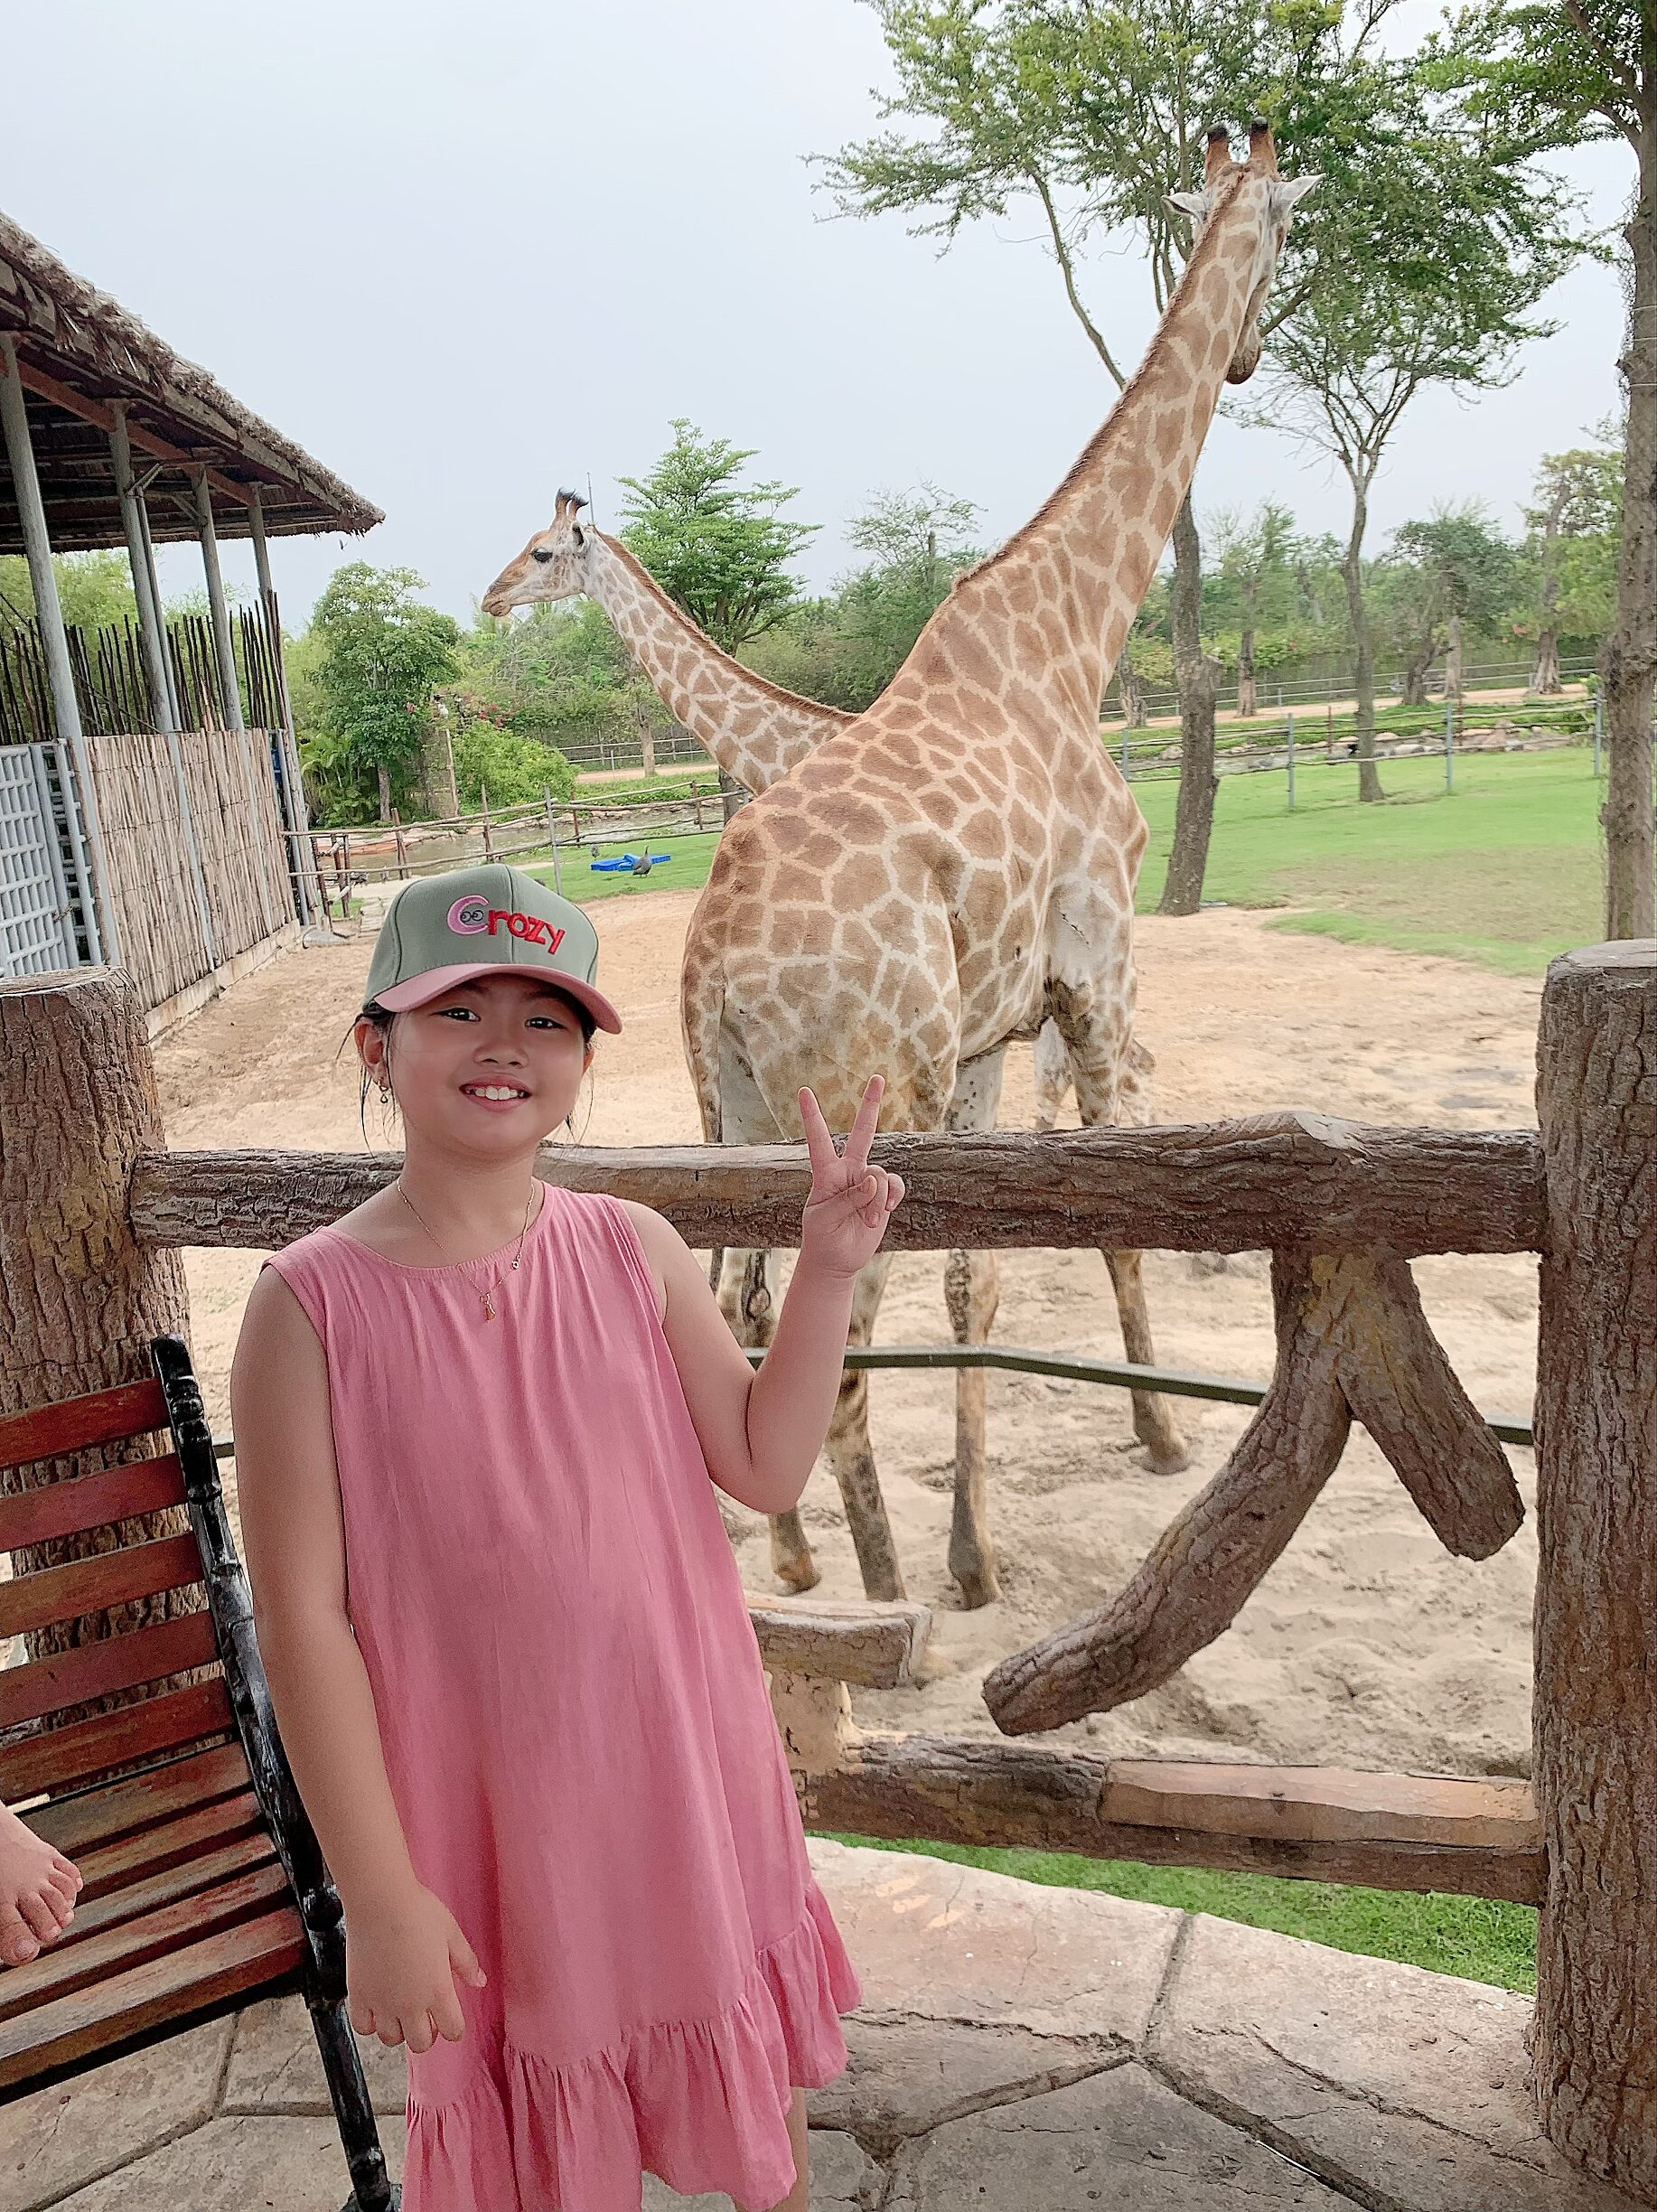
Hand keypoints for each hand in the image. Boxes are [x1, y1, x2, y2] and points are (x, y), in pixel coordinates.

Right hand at [344, 1878, 486, 2053]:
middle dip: (428, 2033)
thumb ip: (467, 1962)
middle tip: (427, 2014)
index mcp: (438, 1991)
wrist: (380, 1901)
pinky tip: (378, 2005)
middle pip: (421, 2043)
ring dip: (399, 2029)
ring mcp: (382, 2003)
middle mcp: (410, 2004)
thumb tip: (479, 1981)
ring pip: (392, 2039)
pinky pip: (363, 2027)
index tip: (451, 2018)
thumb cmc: (418, 1912)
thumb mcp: (452, 1933)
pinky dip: (371, 2023)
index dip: (455, 2028)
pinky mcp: (359, 1995)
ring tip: (402, 2009)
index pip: (453, 2031)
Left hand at [798, 1075, 905, 1280]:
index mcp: (825, 1173)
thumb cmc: (822, 1237)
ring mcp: (868, 1182)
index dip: (812, 1116)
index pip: (818, 1140)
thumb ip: (849, 1198)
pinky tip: (886, 1212)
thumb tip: (874, 1180)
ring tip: (870, 1221)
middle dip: (870, 1106)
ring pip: (881, 1176)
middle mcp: (848, 1171)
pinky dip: (892, 1199)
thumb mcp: (826, 1218)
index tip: (804, 1091)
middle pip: (862, 1133)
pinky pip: (895, 1186)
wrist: (837, 1261)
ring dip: (878, 1201)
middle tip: (877, 1077)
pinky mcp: (884, 1195)